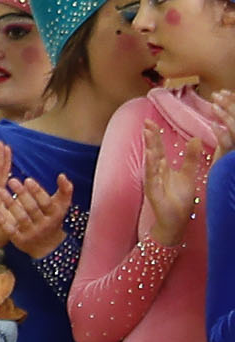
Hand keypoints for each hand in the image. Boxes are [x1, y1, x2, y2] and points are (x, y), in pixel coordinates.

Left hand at [0, 171, 73, 261]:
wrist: (49, 246)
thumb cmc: (53, 219)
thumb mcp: (61, 206)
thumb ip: (65, 190)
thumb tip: (62, 175)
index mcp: (54, 214)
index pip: (46, 202)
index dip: (37, 191)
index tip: (27, 180)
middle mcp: (44, 224)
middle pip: (32, 208)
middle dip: (22, 194)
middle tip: (11, 180)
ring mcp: (32, 233)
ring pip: (21, 217)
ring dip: (10, 203)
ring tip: (0, 191)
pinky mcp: (20, 240)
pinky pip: (10, 230)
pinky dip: (2, 221)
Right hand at [146, 90, 228, 245]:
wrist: (175, 220)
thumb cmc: (179, 199)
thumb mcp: (188, 175)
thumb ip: (191, 158)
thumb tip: (195, 138)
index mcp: (163, 168)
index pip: (158, 148)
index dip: (155, 135)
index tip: (150, 121)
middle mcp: (156, 172)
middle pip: (153, 151)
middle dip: (149, 137)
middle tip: (146, 122)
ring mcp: (153, 181)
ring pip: (150, 161)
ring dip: (149, 148)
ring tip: (147, 133)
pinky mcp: (153, 191)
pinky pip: (151, 177)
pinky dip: (150, 166)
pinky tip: (150, 156)